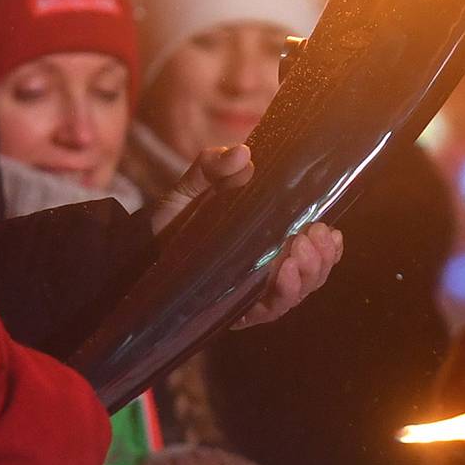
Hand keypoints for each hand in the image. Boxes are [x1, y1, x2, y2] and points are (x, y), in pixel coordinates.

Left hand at [148, 145, 343, 327]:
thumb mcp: (192, 186)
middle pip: (308, 273)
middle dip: (319, 259)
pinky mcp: (229, 311)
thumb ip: (213, 167)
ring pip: (293, 294)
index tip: (331, 231)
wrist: (133, 251)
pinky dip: (280, 295)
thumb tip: (243, 153)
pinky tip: (283, 275)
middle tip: (315, 237)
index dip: (327, 246)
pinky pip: (264, 311)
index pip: (308, 248)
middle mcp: (262, 270)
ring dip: (306, 276)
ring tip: (298, 255)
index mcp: (264, 242)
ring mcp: (247, 293)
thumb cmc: (170, 219)